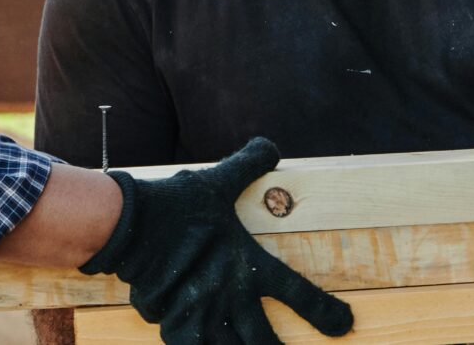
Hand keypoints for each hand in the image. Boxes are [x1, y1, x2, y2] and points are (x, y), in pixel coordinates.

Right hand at [79, 137, 352, 343]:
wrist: (130, 225)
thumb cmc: (177, 205)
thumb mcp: (218, 181)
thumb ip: (248, 166)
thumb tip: (270, 148)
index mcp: (248, 265)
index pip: (298, 293)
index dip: (323, 312)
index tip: (343, 325)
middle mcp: (230, 296)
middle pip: (265, 342)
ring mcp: (202, 313)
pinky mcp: (173, 321)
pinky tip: (199, 343)